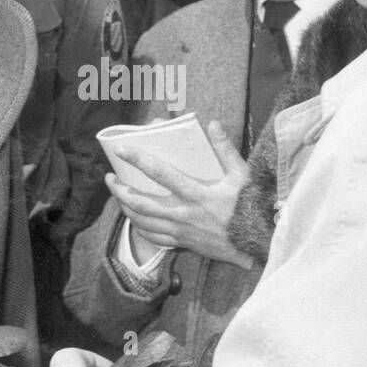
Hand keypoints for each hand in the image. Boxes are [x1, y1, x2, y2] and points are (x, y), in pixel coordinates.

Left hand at [107, 120, 253, 268]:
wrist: (255, 242)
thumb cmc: (249, 206)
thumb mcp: (241, 175)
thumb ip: (225, 149)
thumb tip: (212, 124)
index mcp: (195, 193)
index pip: (160, 173)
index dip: (139, 160)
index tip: (122, 150)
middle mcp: (183, 213)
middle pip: (141, 203)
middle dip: (120, 190)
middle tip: (111, 178)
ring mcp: (180, 230)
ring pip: (142, 221)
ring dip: (125, 208)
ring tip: (118, 196)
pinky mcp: (182, 242)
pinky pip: (153, 237)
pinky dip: (140, 227)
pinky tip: (135, 220)